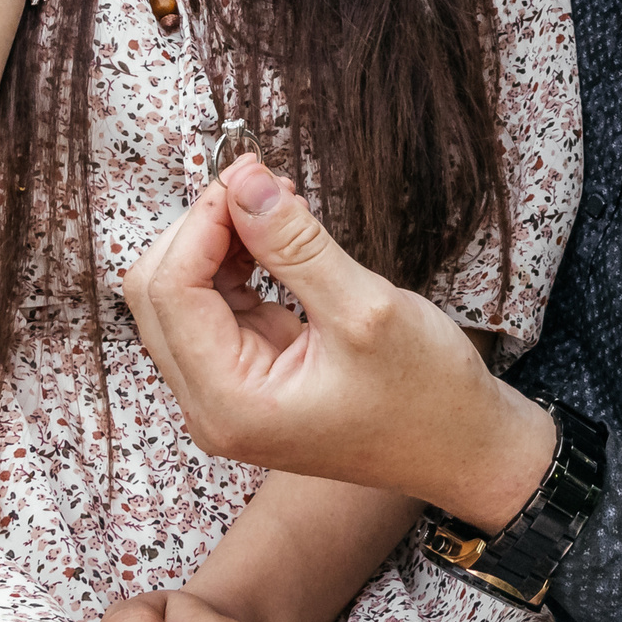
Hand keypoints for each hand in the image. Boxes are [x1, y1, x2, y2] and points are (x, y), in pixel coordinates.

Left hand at [121, 157, 557, 529]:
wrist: (464, 448)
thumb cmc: (426, 397)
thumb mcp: (366, 309)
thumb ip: (296, 245)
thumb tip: (244, 180)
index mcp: (229, 404)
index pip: (170, 293)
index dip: (201, 223)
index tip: (247, 173)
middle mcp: (210, 407)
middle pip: (158, 294)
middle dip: (202, 229)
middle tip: (261, 184)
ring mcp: (225, 394)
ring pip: (181, 295)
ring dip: (218, 241)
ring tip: (276, 206)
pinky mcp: (247, 376)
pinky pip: (215, 307)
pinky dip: (236, 263)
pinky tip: (277, 237)